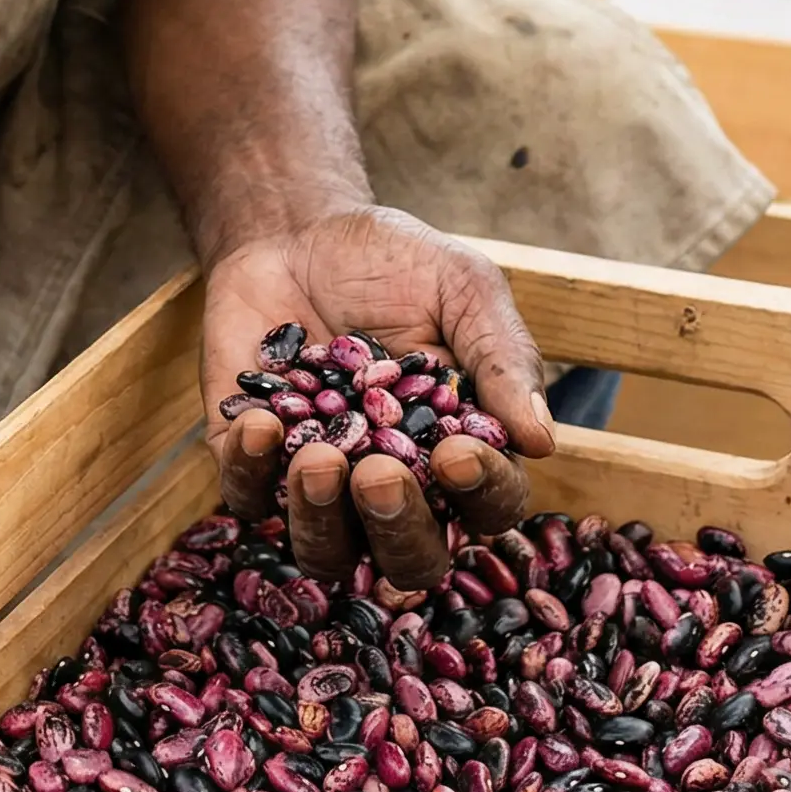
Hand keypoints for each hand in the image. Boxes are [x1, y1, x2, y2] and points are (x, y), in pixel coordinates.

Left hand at [204, 207, 554, 588]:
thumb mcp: (461, 286)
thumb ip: (502, 357)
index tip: (457, 451)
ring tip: (316, 456)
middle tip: (379, 473)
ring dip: (319, 518)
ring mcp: (319, 485)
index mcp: (460, 453)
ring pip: (325, 552)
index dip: (480, 493)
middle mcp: (395, 486)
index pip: (488, 507)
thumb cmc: (394, 261)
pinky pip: (248, 498)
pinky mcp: (252, 463)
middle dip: (397, 527)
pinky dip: (252, 472)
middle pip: (410, 560)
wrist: (297, 232)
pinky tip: (260, 422)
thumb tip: (542, 440)